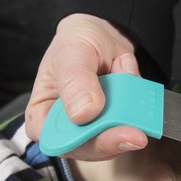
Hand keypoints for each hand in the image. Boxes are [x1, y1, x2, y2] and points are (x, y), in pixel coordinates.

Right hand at [25, 13, 147, 159]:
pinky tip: (128, 75)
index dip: (77, 143)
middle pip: (87, 148)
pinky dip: (138, 105)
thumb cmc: (76, 42)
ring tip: (124, 72)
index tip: (102, 135)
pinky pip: (132, 126)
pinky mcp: (116, 125)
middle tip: (137, 134)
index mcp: (42, 114)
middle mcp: (66, 127)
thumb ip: (75, 81)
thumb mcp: (72, 53)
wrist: (103, 32)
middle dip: (112, 140)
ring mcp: (93, 129)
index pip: (54, 140)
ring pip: (113, 141)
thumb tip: (83, 114)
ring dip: (128, 117)